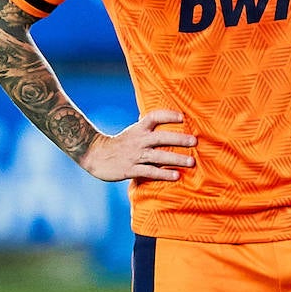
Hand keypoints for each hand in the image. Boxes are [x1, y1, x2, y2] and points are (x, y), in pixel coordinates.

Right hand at [79, 109, 196, 182]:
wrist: (95, 155)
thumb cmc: (119, 143)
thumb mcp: (133, 131)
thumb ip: (147, 126)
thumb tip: (166, 118)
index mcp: (138, 129)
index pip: (154, 117)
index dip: (168, 115)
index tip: (182, 117)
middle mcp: (138, 141)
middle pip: (161, 138)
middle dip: (179, 139)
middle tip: (195, 141)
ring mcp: (135, 156)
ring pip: (159, 157)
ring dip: (176, 159)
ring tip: (192, 162)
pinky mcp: (131, 170)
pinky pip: (150, 172)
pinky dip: (163, 174)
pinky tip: (176, 176)